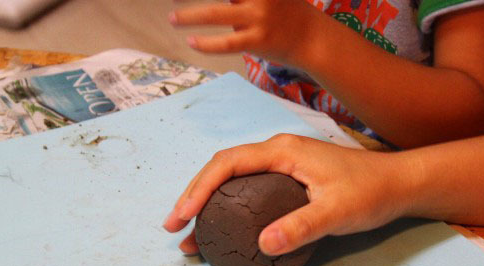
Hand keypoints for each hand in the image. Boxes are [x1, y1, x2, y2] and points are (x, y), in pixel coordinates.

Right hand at [163, 134, 416, 254]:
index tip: (183, 216)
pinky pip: (248, 188)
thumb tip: (262, 245)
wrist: (398, 184)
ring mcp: (282, 165)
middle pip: (222, 169)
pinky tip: (225, 225)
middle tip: (175, 228)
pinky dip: (229, 206)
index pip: (227, 163)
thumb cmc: (371, 192)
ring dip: (208, 202)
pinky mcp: (289, 178)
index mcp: (281, 152)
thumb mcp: (337, 211)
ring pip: (233, 179)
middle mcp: (277, 153)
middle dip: (194, 196)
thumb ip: (302, 227)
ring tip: (191, 234)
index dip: (199, 189)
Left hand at [168, 0, 326, 67]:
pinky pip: (226, 43)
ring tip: (172, 19)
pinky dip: (206, 43)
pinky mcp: (258, 40)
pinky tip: (192, 41)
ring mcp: (258, 17)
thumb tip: (213, 4)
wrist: (311, 37)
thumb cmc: (283, 10)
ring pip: (215, 14)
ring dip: (189, 17)